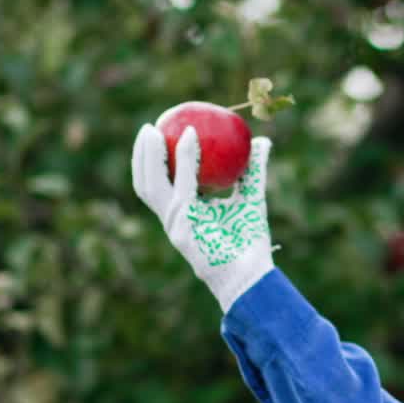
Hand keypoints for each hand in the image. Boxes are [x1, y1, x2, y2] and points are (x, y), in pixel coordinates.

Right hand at [132, 122, 273, 311]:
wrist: (252, 275)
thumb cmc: (250, 243)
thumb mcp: (252, 198)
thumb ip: (254, 171)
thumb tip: (262, 141)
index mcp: (183, 215)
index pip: (159, 185)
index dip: (153, 162)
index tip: (157, 134)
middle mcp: (173, 219)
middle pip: (145, 184)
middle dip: (140, 155)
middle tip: (150, 127)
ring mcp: (175, 224)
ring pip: (152, 184)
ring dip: (150, 154)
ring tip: (154, 130)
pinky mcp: (184, 226)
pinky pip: (183, 186)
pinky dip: (184, 158)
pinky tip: (190, 137)